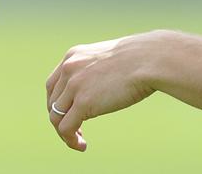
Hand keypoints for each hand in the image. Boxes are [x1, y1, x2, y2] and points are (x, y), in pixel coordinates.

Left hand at [45, 33, 160, 151]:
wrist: (148, 59)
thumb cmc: (138, 59)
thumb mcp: (107, 59)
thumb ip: (95, 71)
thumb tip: (95, 90)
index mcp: (73, 56)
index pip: (53, 85)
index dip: (58, 104)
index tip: (70, 115)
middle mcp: (68, 69)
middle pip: (52, 102)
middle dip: (61, 119)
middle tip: (76, 131)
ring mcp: (74, 85)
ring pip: (55, 117)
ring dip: (64, 134)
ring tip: (79, 142)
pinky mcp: (83, 102)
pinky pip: (66, 128)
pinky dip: (70, 140)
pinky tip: (82, 145)